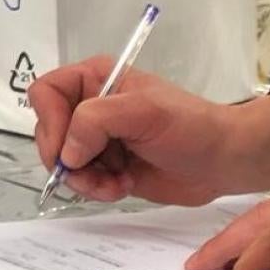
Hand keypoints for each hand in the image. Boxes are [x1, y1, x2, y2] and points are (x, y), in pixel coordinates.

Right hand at [29, 58, 269, 204]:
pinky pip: (84, 182)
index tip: (71, 149)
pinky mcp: (110, 169)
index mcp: (95, 80)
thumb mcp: (144, 112)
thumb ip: (96, 121)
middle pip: (50, 133)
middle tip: (91, 174)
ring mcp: (101, 141)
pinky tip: (123, 187)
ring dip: (85, 180)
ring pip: (65, 164)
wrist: (223, 161)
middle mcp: (92, 108)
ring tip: (116, 183)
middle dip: (68, 159)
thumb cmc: (190, 127)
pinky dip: (98, 190)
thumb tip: (68, 152)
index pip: (46, 94)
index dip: (51, 123)